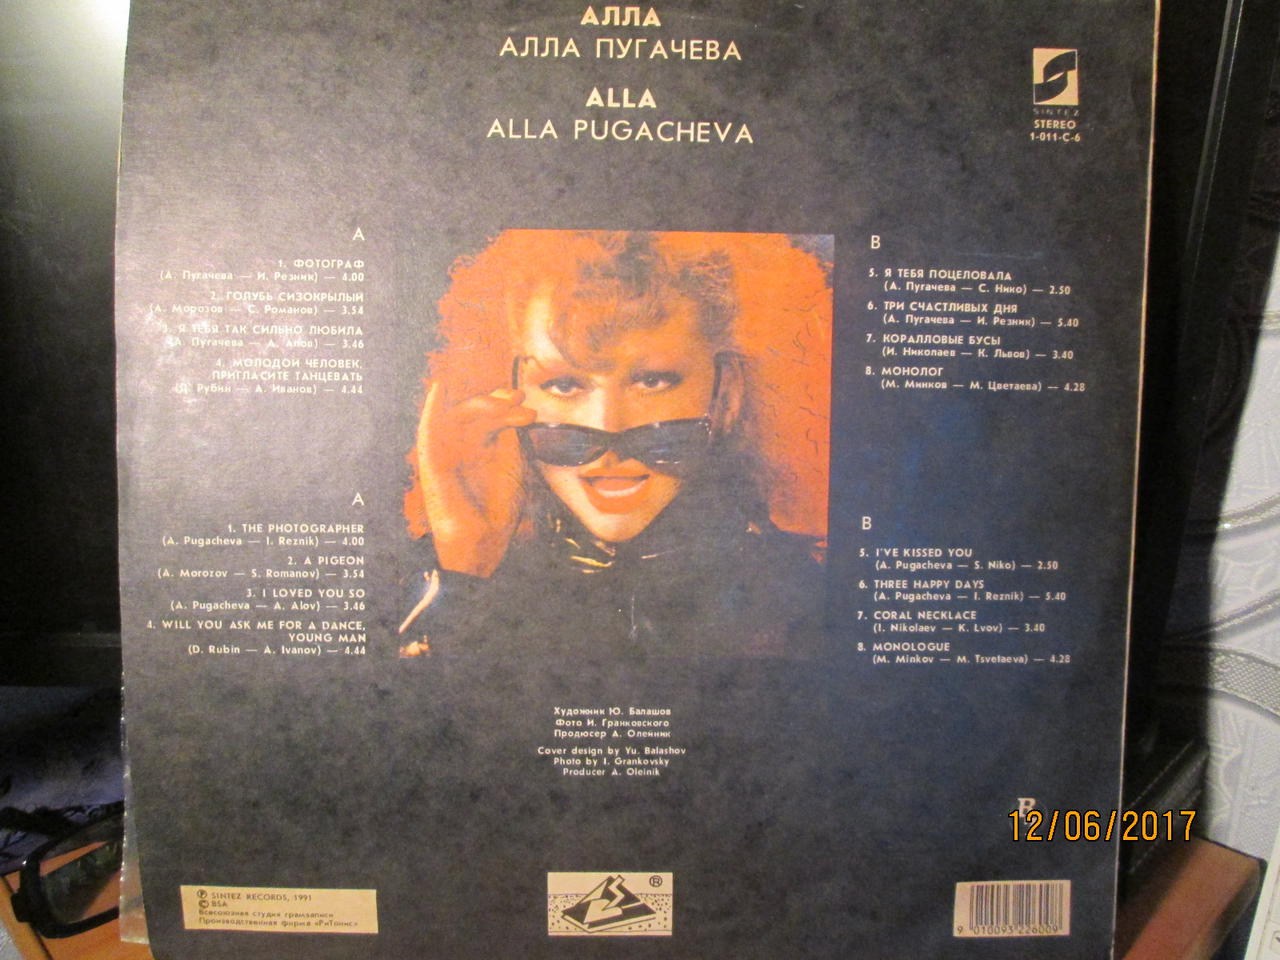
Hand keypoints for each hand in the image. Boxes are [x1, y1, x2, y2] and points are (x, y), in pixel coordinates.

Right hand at [418, 382, 535, 576]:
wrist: (483, 540)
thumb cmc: (498, 508)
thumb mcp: (510, 464)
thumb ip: (508, 434)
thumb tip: (514, 404)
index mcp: (480, 447)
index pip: (487, 414)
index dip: (502, 401)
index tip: (522, 401)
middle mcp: (461, 446)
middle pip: (475, 411)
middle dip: (498, 402)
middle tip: (520, 401)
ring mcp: (446, 452)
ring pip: (459, 416)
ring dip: (482, 404)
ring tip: (507, 402)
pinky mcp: (432, 462)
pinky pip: (428, 431)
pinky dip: (431, 408)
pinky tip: (439, 388)